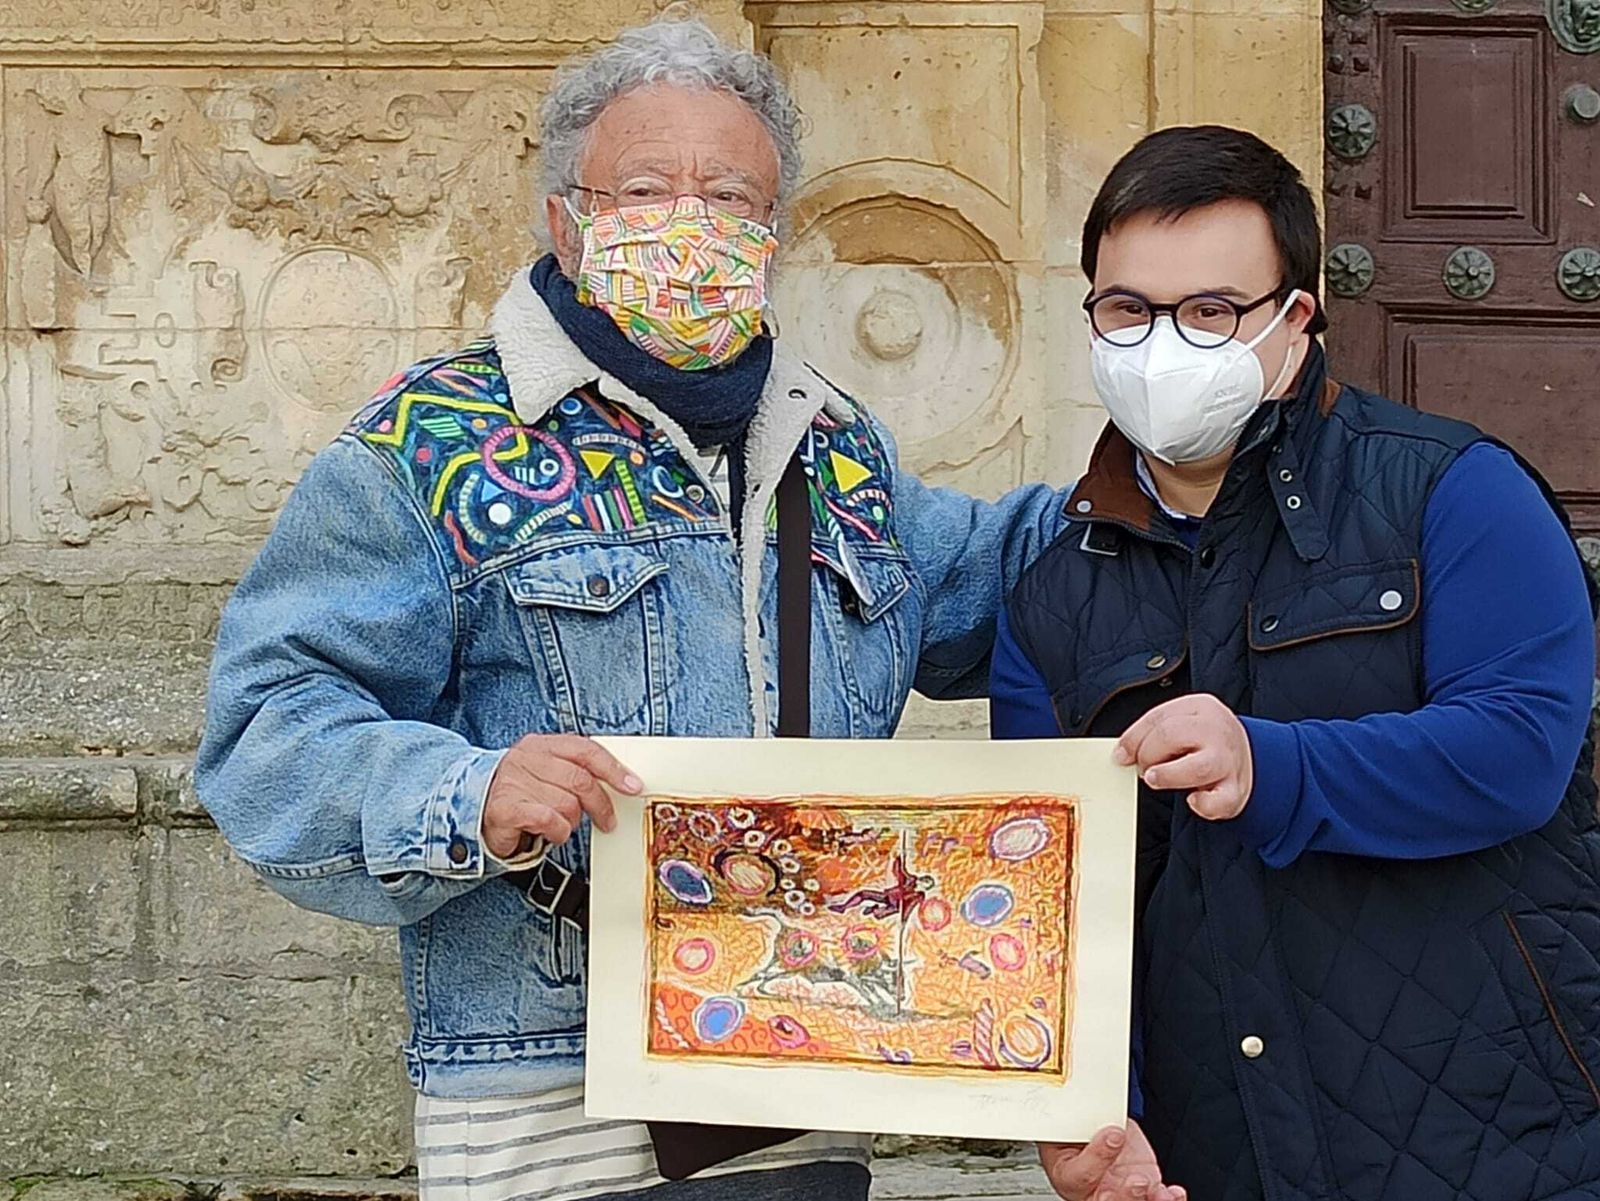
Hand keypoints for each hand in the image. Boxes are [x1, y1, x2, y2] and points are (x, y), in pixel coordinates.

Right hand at [482, 734, 641, 857]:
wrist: (473, 810)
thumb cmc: (521, 794)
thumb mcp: (549, 774)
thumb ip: (578, 772)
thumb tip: (620, 782)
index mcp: (542, 745)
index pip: (585, 750)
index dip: (613, 769)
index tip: (633, 786)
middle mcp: (526, 758)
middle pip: (580, 779)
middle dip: (600, 804)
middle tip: (607, 820)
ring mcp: (513, 781)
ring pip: (567, 804)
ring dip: (571, 822)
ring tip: (560, 824)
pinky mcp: (505, 808)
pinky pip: (548, 820)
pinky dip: (557, 832)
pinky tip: (551, 833)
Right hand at [1039, 1120, 1184, 1200]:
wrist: (1094, 1127)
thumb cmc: (1077, 1128)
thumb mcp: (1073, 1120)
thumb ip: (1081, 1122)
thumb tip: (1097, 1118)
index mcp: (1068, 1174)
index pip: (1079, 1177)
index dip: (1096, 1158)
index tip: (1113, 1134)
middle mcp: (1092, 1190)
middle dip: (1126, 1195)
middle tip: (1138, 1181)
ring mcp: (1118, 1192)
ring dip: (1146, 1198)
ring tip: (1159, 1191)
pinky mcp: (1142, 1190)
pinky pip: (1154, 1200)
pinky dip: (1168, 1199)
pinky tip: (1173, 1194)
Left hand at [1114, 694, 1252, 820]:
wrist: (1248, 752)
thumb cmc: (1204, 738)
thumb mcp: (1181, 721)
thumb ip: (1150, 732)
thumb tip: (1121, 755)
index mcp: (1200, 707)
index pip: (1158, 719)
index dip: (1133, 740)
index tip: (1121, 756)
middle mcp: (1217, 731)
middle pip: (1172, 736)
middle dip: (1147, 755)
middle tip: (1144, 769)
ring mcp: (1229, 761)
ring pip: (1197, 768)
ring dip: (1168, 776)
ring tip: (1155, 779)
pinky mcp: (1236, 789)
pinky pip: (1219, 801)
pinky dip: (1203, 804)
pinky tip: (1192, 800)